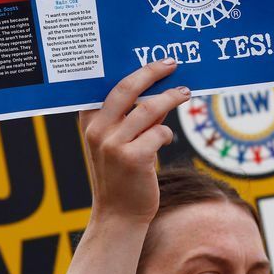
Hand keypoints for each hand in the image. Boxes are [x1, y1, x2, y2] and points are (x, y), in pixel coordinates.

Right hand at [79, 58, 190, 223]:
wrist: (119, 215)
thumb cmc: (121, 176)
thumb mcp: (118, 143)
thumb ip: (132, 119)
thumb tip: (157, 89)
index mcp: (89, 122)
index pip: (107, 85)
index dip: (129, 69)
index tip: (149, 58)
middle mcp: (97, 130)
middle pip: (127, 88)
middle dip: (152, 71)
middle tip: (171, 64)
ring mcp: (114, 144)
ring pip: (149, 108)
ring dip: (171, 98)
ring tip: (184, 93)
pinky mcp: (134, 158)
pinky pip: (160, 132)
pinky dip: (167, 133)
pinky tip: (167, 139)